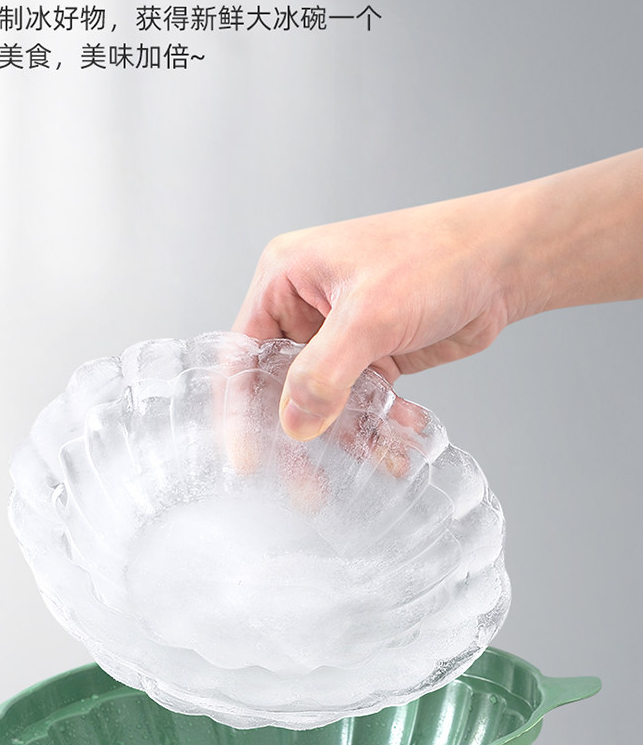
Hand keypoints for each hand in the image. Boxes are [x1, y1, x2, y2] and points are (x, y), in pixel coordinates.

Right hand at [234, 152, 642, 439]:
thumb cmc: (438, 258)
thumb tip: (294, 424)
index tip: (247, 460)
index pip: (243, 353)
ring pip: (324, 402)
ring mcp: (339, 332)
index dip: (239, 409)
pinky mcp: (374, 354)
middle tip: (307, 485)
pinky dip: (377, 425)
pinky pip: (360, 403)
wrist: (504, 261)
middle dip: (297, 436)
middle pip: (279, 386)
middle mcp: (305, 306)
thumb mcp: (371, 314)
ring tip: (376, 463)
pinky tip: (401, 441)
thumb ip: (326, 372)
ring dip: (346, 437)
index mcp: (285, 279)